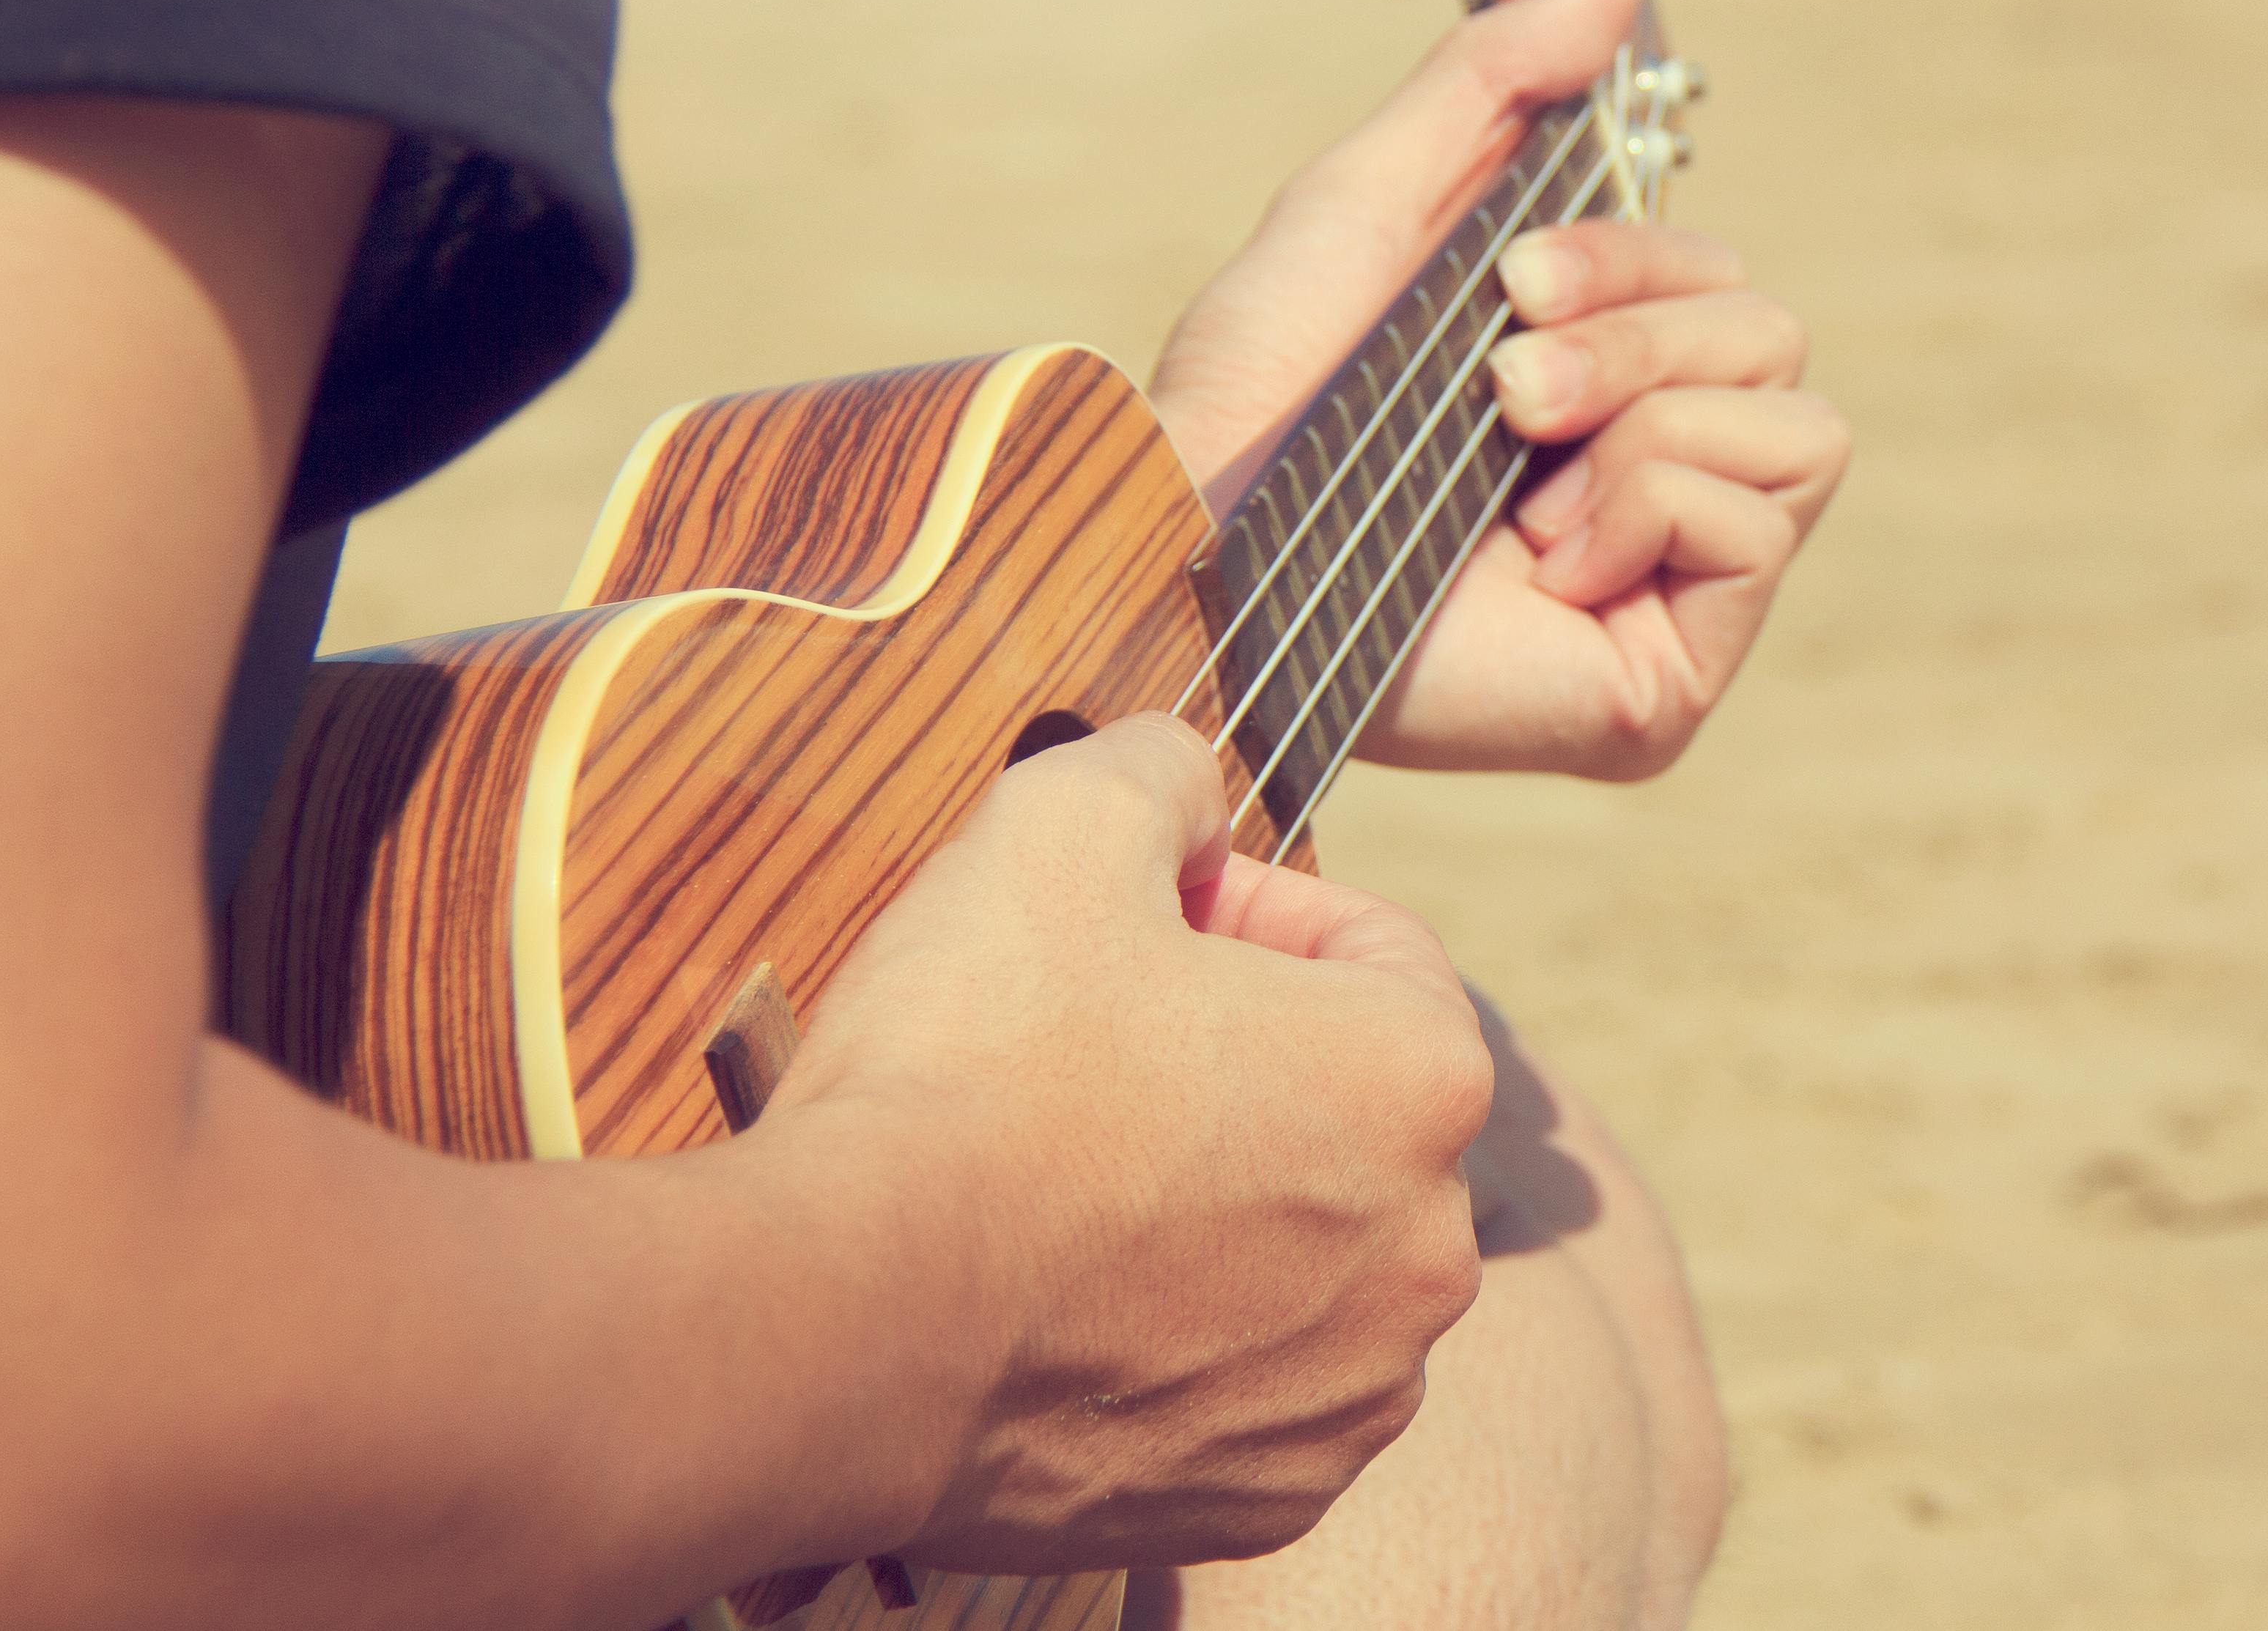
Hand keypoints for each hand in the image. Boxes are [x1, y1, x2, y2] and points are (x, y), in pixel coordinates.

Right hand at [769, 716, 1492, 1570]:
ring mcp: (1352, 1391)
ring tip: (1068, 1176)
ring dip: (1217, 1204)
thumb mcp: (1057, 825)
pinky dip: (1181, 1341)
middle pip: (1348, 1108)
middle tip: (1090, 1041)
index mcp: (1422, 1081)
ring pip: (1306, 1254)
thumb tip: (1185, 771)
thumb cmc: (963, 1073)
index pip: (1374, 949)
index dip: (1249, 908)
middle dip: (1237, 1059)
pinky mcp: (1263, 1499)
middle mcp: (1430, 1252)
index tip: (1146, 920)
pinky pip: (1249, 1386)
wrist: (838, 1325)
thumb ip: (1155, 767)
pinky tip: (1067, 1298)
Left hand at [1149, 0, 1849, 780]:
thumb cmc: (1261, 397)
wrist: (1206, 558)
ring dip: (1641, 418)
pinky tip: (1545, 564)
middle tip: (1504, 388)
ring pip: (1797, 425)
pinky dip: (1649, 509)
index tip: (1508, 285)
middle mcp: (1643, 481)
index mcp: (1592, 386)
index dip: (1631, 259)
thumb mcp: (1372, 199)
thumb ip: (1492, 81)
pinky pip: (1766, 523)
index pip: (1722, 279)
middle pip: (1769, 332)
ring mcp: (1666, 588)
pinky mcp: (1673, 681)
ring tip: (1518, 485)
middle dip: (1632, 338)